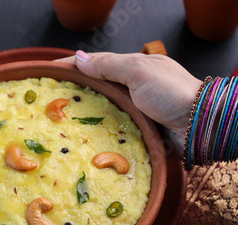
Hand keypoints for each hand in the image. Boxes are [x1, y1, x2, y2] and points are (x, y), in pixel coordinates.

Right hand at [57, 51, 202, 152]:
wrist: (200, 124)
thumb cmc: (172, 93)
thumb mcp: (138, 71)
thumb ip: (108, 65)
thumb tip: (78, 58)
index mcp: (130, 69)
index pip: (93, 64)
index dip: (71, 67)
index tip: (48, 72)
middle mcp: (130, 89)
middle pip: (94, 88)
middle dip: (72, 92)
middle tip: (49, 100)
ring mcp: (133, 111)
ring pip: (101, 111)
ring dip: (83, 116)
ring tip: (59, 123)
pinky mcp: (137, 131)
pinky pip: (112, 131)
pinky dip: (98, 134)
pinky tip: (84, 140)